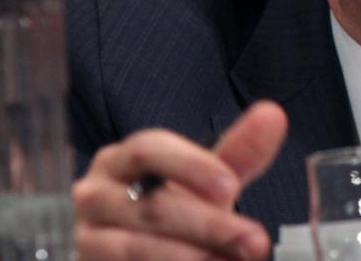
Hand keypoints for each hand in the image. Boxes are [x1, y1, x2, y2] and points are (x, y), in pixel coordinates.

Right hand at [72, 101, 287, 260]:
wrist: (138, 256)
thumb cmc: (174, 207)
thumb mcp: (207, 181)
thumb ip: (239, 151)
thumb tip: (273, 114)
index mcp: (121, 159)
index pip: (149, 150)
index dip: (190, 166)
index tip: (231, 186)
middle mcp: (95, 194)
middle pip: (151, 205)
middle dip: (209, 225)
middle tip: (254, 242)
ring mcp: (86, 238)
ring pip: (135, 248)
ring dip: (190, 258)